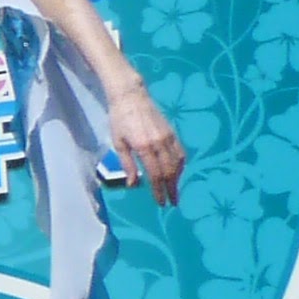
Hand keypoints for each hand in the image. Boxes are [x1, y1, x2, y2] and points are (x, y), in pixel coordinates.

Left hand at [107, 85, 187, 208]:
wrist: (131, 96)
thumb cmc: (119, 120)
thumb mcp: (118, 143)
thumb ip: (127, 165)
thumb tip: (134, 185)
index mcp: (144, 146)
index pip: (155, 175)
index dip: (159, 191)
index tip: (161, 202)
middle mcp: (159, 143)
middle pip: (169, 171)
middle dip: (171, 189)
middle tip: (172, 201)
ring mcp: (168, 137)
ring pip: (177, 163)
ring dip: (177, 179)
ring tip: (174, 190)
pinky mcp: (172, 132)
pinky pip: (180, 152)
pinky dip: (181, 165)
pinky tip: (177, 172)